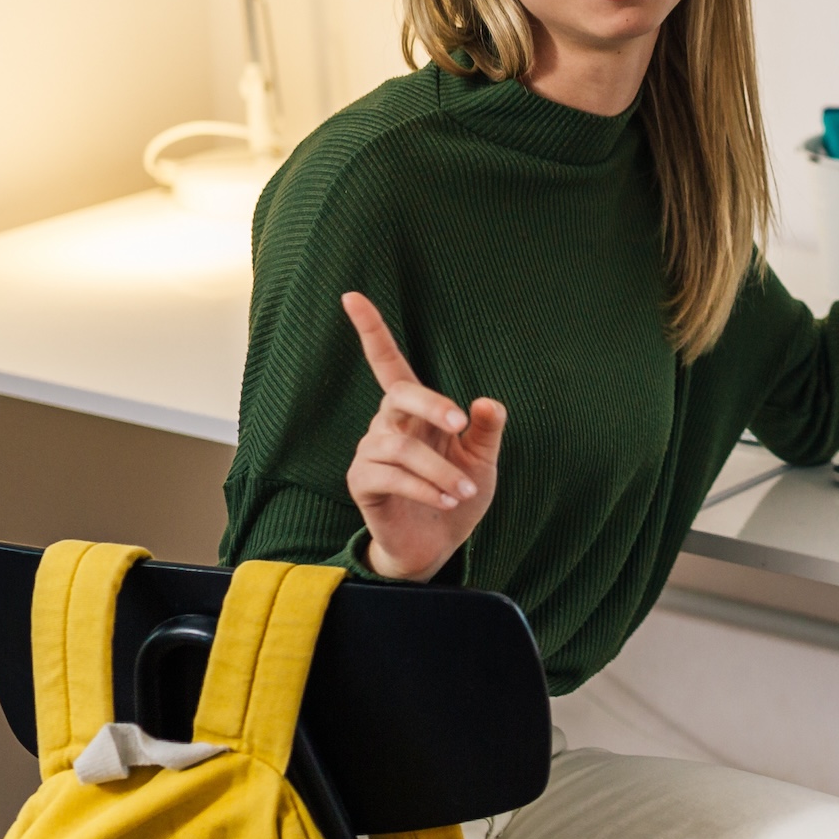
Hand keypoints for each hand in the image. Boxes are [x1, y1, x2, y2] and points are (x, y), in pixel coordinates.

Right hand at [340, 291, 504, 582]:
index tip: (351, 294)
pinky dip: (424, 488)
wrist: (440, 544)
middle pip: (399, 395)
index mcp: (414, 411)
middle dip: (431, 404)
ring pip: (402, 446)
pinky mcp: (363, 483)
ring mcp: (370, 453)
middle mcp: (386, 425)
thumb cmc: (459, 492)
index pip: (387, 362)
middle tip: (460, 424)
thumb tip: (486, 400)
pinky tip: (446, 500)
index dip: (371, 330)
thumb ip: (486, 429)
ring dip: (440, 469)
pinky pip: (391, 477)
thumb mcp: (483, 458)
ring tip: (464, 491)